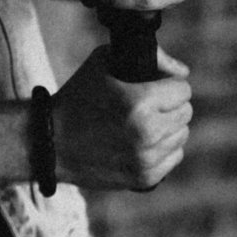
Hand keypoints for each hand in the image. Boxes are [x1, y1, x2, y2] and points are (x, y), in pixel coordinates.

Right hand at [53, 45, 192, 190]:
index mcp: (139, 102)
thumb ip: (151, 57)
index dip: (168, 84)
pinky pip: (174, 157)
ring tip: (142, 123)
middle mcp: (146, 132)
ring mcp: (146, 159)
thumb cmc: (78, 96)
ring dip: (168, 127)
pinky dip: (163, 149)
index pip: (182, 89)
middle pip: (185, 112)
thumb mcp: (104, 62)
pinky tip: (142, 142)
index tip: (155, 86)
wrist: (51, 142)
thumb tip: (183, 71)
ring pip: (182, 135)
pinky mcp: (145, 179)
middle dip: (169, 105)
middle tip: (147, 105)